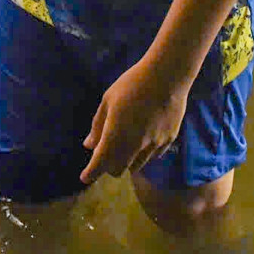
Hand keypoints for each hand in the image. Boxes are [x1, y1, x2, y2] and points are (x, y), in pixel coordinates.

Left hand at [80, 55, 190, 183]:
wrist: (167, 76)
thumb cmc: (132, 83)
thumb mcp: (108, 101)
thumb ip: (98, 126)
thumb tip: (89, 145)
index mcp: (116, 136)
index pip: (100, 164)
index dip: (91, 173)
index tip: (85, 177)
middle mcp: (135, 146)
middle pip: (118, 170)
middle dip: (109, 166)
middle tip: (106, 153)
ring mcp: (154, 145)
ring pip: (136, 166)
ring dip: (127, 160)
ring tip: (126, 142)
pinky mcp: (168, 141)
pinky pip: (152, 156)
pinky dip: (143, 153)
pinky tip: (144, 137)